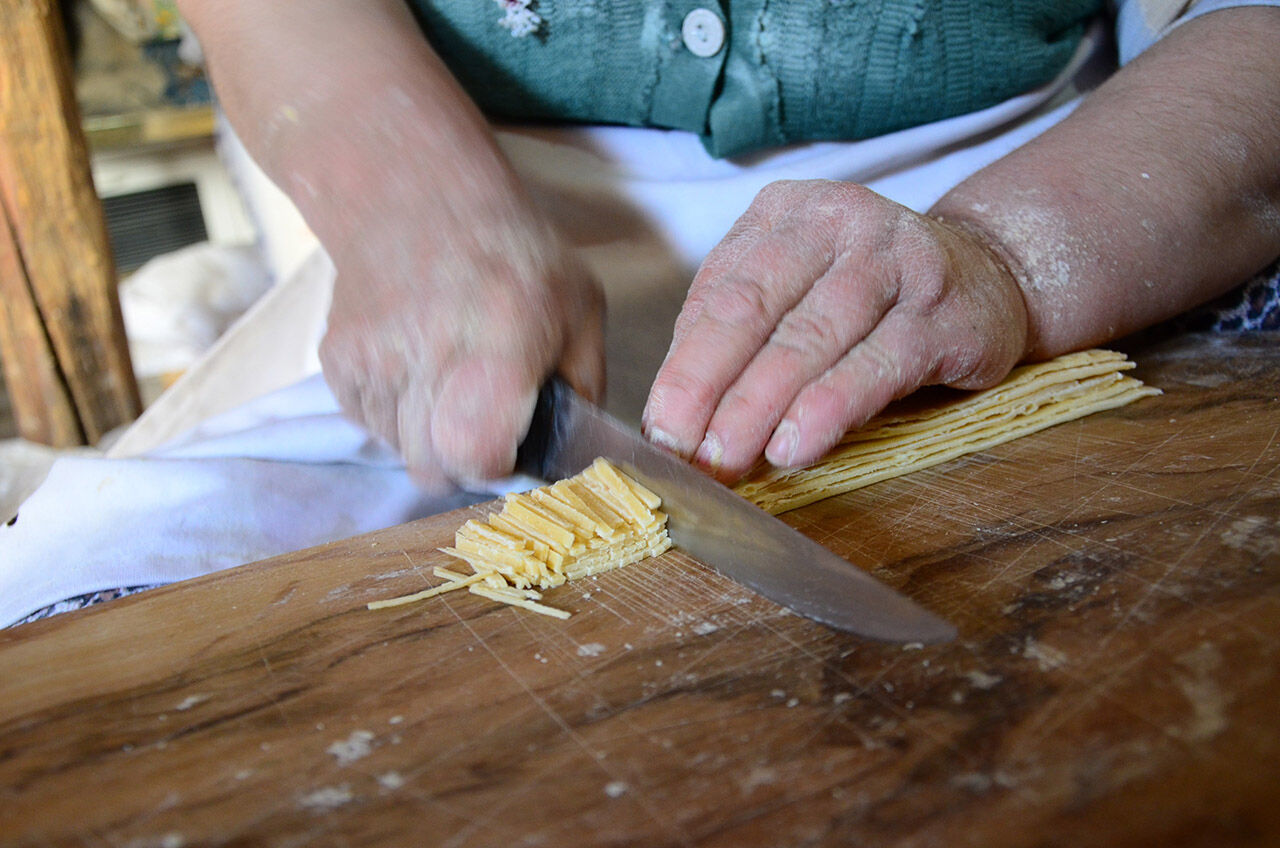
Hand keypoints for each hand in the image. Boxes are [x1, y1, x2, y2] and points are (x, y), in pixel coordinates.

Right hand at [320, 194, 603, 490]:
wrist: (416, 195)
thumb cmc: (513, 256)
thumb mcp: (580, 311)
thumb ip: (584, 390)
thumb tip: (574, 456)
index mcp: (496, 348)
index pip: (473, 455)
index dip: (496, 465)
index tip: (512, 444)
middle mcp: (425, 359)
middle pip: (433, 470)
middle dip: (464, 461)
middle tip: (486, 421)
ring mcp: (371, 362)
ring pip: (400, 451)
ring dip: (430, 438)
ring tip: (453, 384)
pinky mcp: (336, 364)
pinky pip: (370, 425)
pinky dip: (397, 415)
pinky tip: (422, 369)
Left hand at [643, 180, 1029, 482]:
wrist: (990, 274)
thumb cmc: (870, 295)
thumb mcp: (794, 290)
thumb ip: (734, 332)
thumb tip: (672, 412)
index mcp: (786, 214)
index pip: (720, 294)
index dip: (684, 367)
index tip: (659, 429)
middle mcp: (840, 223)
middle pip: (756, 311)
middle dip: (709, 388)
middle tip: (684, 451)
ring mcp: (898, 261)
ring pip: (811, 339)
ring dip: (760, 407)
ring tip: (727, 458)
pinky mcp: (946, 312)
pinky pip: (877, 365)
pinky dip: (830, 409)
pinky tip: (798, 446)